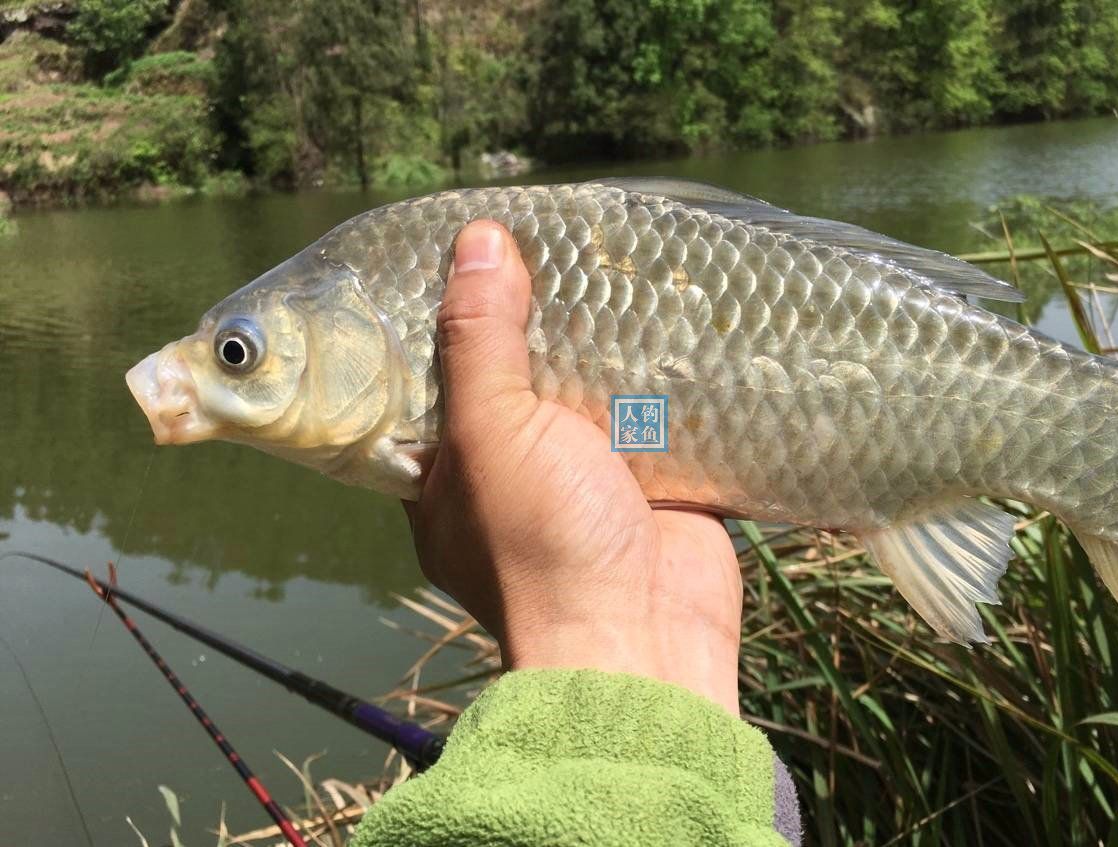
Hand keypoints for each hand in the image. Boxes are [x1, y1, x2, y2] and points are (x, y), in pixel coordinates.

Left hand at [403, 221, 743, 713]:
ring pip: (590, 389)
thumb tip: (476, 238)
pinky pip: (654, 413)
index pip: (437, 376)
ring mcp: (587, 476)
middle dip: (538, 315)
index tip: (470, 246)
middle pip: (521, 375)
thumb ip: (479, 340)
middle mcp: (513, 470)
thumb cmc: (541, 543)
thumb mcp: (490, 433)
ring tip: (613, 252)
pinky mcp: (653, 479)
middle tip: (553, 236)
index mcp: (448, 469)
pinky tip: (673, 308)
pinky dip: (664, 371)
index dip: (450, 313)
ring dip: (605, 337)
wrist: (643, 639)